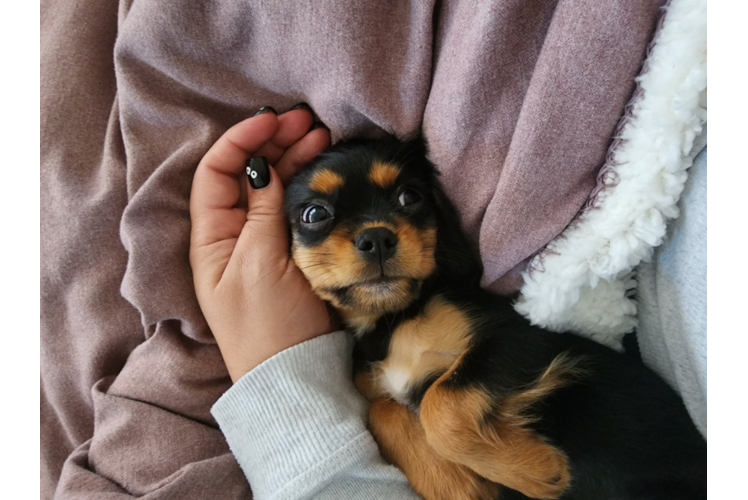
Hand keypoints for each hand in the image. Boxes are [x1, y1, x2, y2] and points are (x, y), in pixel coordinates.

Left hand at [190, 109, 332, 381]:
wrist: (293, 376)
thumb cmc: (267, 327)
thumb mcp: (259, 264)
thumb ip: (261, 213)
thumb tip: (262, 168)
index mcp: (211, 236)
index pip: (217, 172)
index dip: (241, 141)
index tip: (273, 121)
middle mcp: (232, 235)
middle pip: (248, 175)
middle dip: (274, 143)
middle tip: (309, 122)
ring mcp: (262, 244)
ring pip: (273, 189)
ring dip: (294, 160)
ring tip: (322, 137)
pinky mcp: (289, 254)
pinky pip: (294, 210)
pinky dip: (308, 187)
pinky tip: (324, 171)